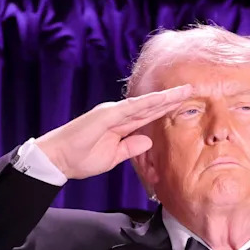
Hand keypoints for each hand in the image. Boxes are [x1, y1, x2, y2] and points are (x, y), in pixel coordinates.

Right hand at [34, 85, 192, 180]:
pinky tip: (162, 98)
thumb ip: (131, 148)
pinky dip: (147, 102)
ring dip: (164, 97)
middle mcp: (117, 115)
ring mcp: (111, 113)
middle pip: (150, 106)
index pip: (147, 116)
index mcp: (119, 126)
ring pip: (144, 103)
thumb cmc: (80, 159)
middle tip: (191, 90)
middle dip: (171, 99)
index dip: (165, 109)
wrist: (58, 160)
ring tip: (184, 91)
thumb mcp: (112, 157)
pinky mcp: (106, 115)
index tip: (183, 104)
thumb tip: (149, 140)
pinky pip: (131, 108)